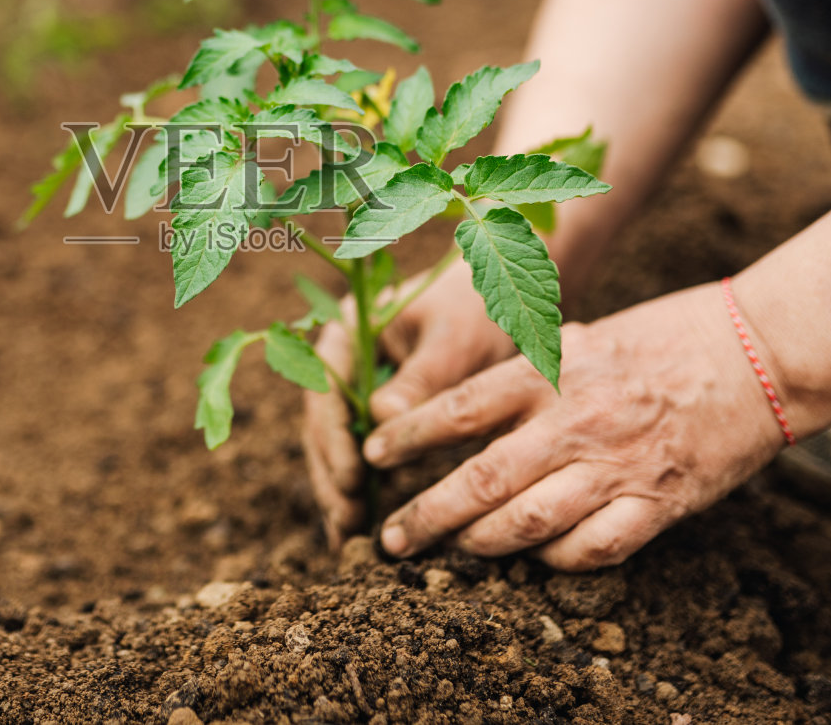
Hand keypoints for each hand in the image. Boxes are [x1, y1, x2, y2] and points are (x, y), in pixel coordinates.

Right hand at [302, 256, 516, 546]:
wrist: (507, 293)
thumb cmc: (481, 309)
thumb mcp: (456, 340)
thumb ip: (421, 377)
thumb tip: (379, 420)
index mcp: (350, 331)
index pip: (324, 389)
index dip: (334, 437)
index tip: (354, 478)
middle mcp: (344, 361)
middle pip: (323, 424)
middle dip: (331, 475)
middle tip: (348, 523)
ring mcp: (358, 388)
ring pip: (337, 444)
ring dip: (340, 489)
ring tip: (351, 536)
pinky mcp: (379, 412)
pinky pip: (363, 451)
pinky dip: (363, 487)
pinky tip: (365, 525)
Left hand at [362, 283, 785, 570]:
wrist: (758, 351)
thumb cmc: (663, 337)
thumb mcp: (582, 337)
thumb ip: (527, 373)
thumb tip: (464, 410)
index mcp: (552, 371)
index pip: (458, 408)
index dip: (407, 436)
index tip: (372, 455)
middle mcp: (576, 420)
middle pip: (480, 480)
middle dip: (425, 515)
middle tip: (389, 537)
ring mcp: (617, 466)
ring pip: (528, 524)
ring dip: (480, 544)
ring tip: (451, 550)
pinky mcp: (660, 503)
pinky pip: (595, 550)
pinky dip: (558, 562)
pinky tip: (537, 561)